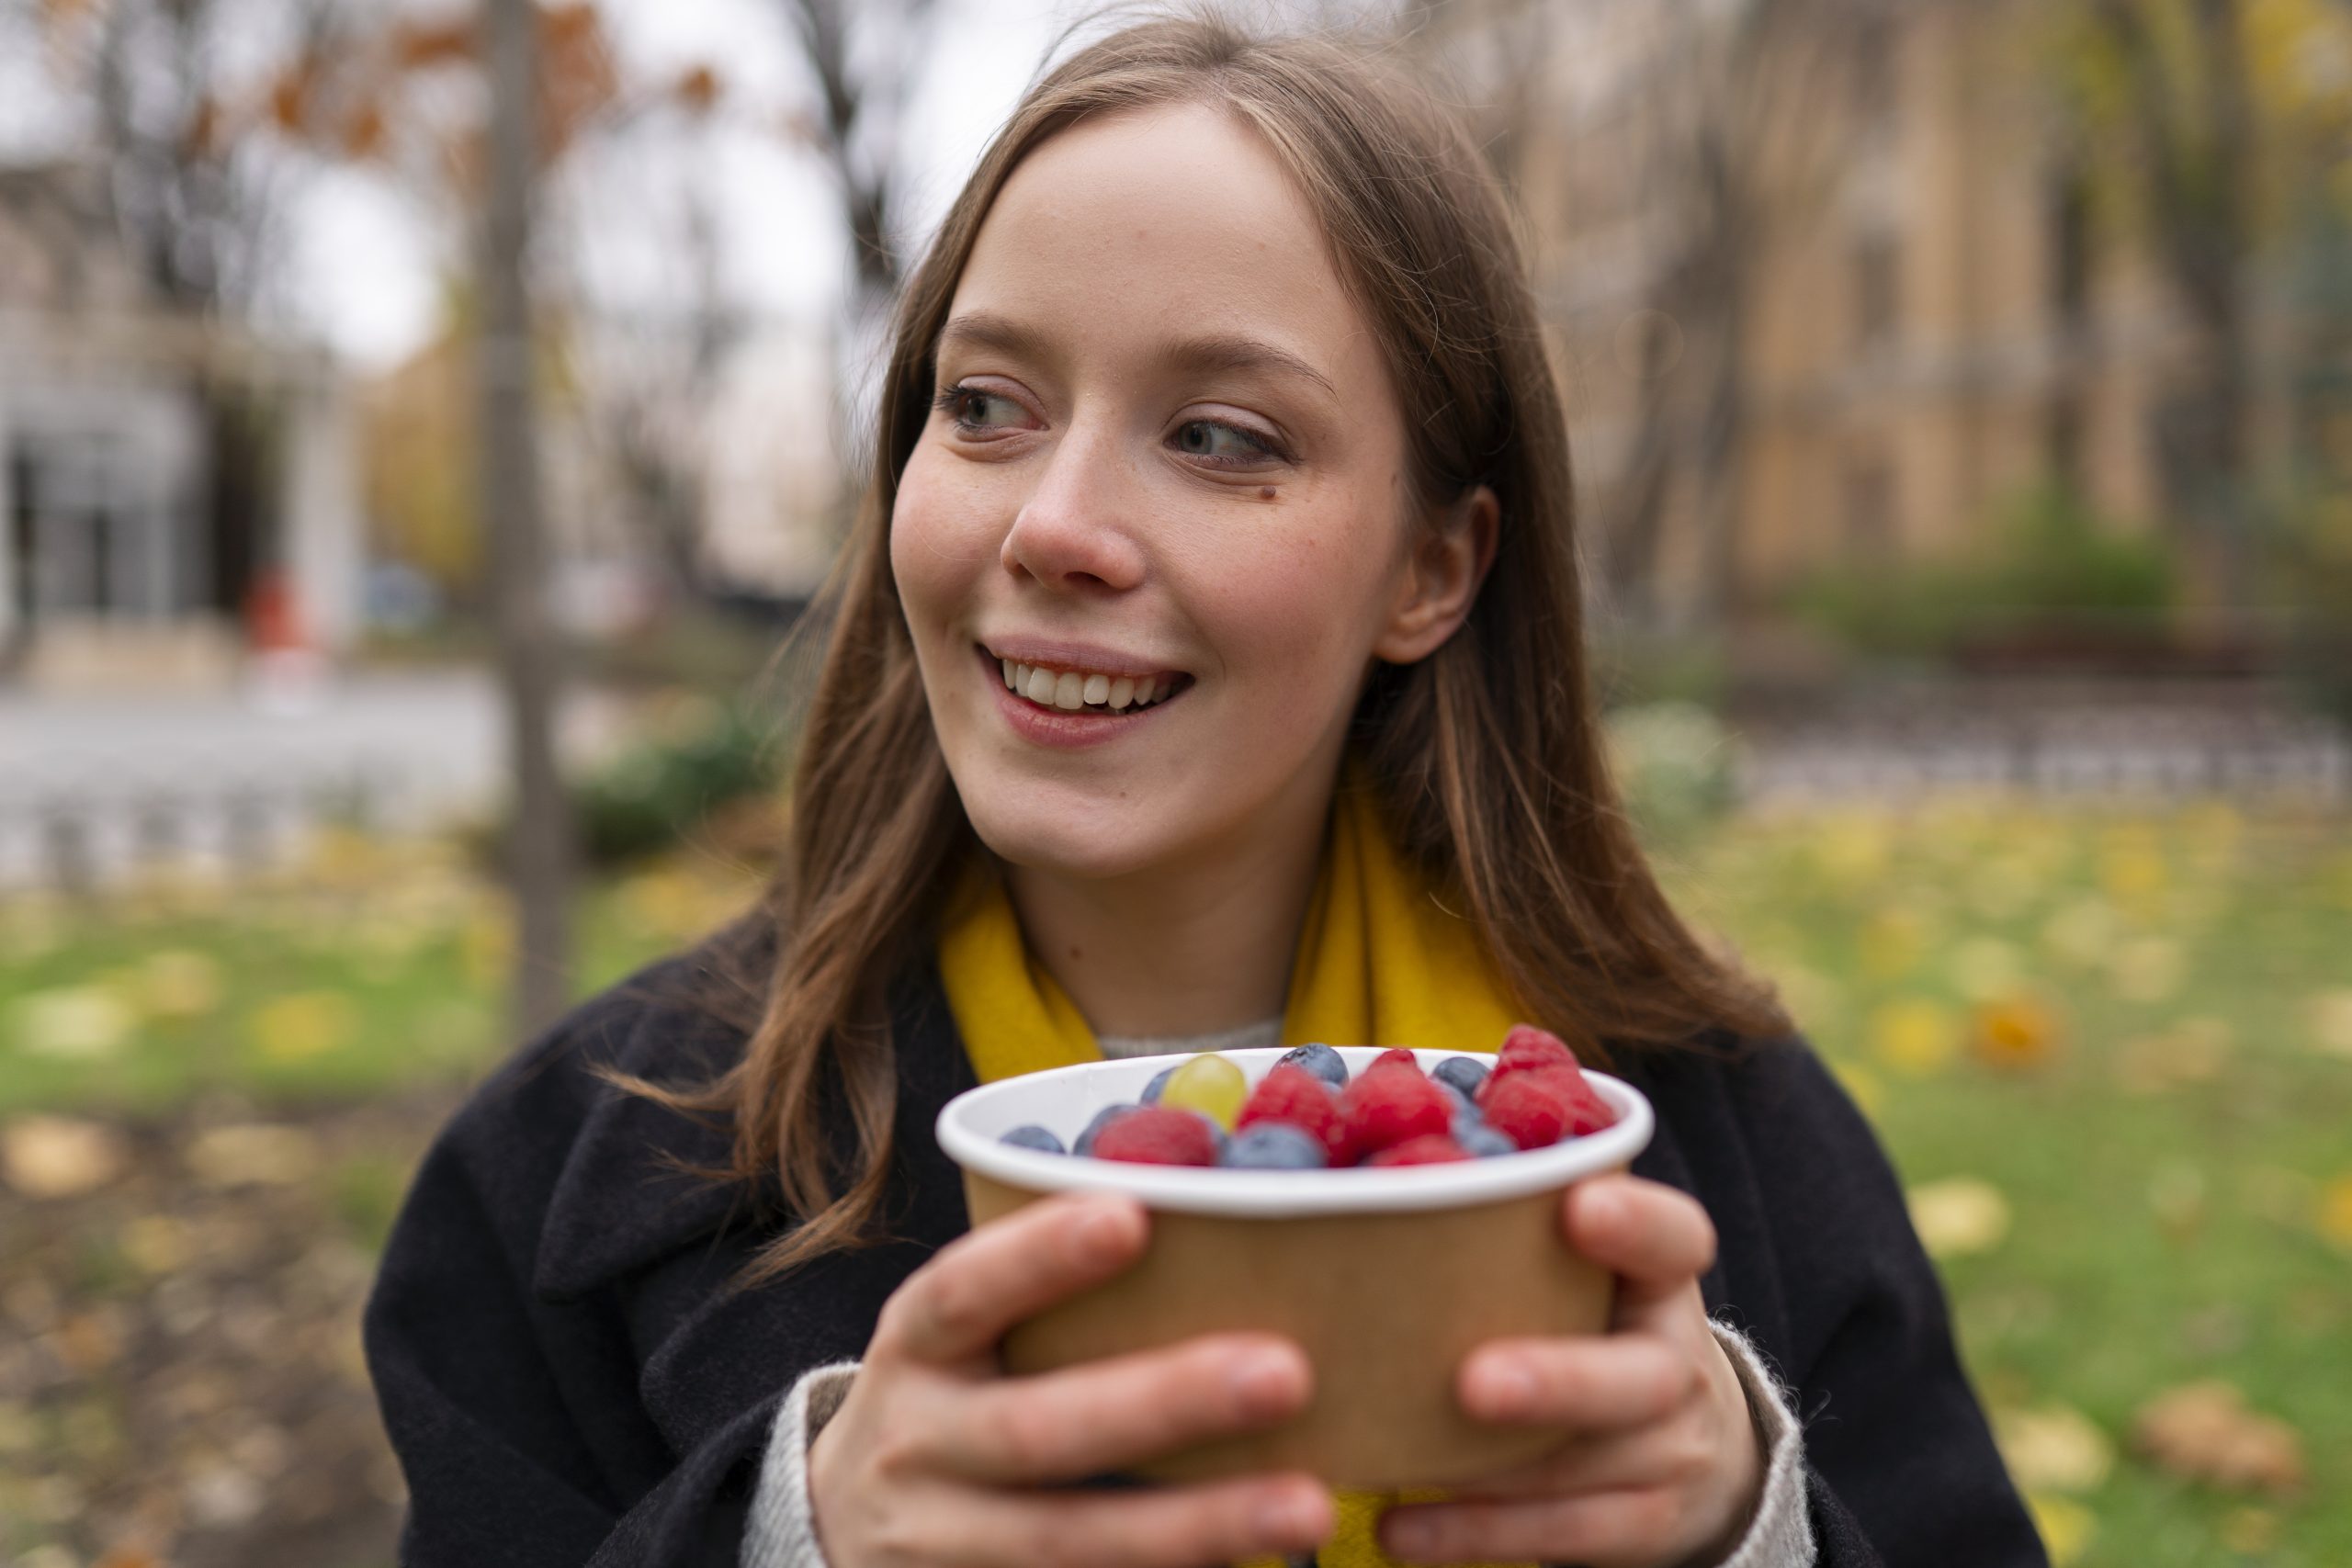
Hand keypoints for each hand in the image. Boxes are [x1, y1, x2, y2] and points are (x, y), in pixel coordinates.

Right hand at [807, 1190, 1333, 1567]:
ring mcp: (943, 1544)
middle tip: (1287, 1372)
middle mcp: (917, 1445)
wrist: (844, 1530)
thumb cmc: (951, 1396)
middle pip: (1038, 1431)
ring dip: (1196, 1525)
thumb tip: (1215, 1224)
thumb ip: (1042, 1299)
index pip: (962, 1291)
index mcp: (915, 1347)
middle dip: (1165, 1403)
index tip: (1132, 1216)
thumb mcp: (958, 1339)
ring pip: (1069, 1542)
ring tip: (1308, 1507)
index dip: (1039, 1255)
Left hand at [1379, 1175, 1763, 1567]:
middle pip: (1641, 1378)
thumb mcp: (1582, 1276)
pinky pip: (1565, 1535)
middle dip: (1560, 1380)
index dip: (1637, 1223)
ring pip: (1590, 1467)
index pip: (1675, 1240)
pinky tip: (1400, 1529)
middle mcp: (1680, 1365)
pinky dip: (1477, 1534)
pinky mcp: (1646, 1525)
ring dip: (1493, 1472)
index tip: (1578, 1205)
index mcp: (1662, 1281)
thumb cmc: (1591, 1327)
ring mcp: (1673, 1453)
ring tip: (1400, 1461)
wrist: (1689, 1444)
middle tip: (1475, 1383)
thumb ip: (1514, 1238)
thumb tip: (1373, 1199)